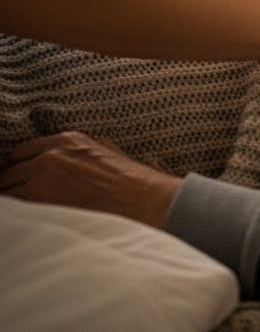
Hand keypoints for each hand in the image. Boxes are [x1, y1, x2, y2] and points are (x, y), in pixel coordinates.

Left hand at [0, 132, 179, 228]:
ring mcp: (44, 181)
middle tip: (17, 200)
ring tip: (21, 215)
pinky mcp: (43, 207)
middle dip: (11, 185)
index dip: (19, 168)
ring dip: (11, 202)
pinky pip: (15, 212)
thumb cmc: (127, 181)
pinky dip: (16, 217)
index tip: (20, 179)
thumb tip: (55, 163)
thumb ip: (73, 152)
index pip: (21, 152)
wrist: (142, 201)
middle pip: (9, 172)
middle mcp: (51, 156)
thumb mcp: (101, 151)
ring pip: (7, 192)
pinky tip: (24, 224)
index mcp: (66, 140)